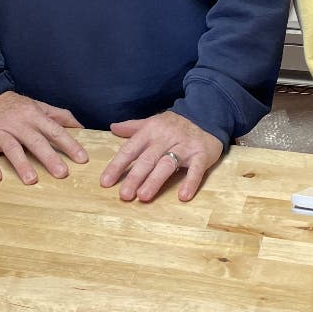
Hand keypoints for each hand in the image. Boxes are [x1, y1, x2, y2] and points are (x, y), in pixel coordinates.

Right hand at [0, 91, 86, 184]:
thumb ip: (60, 116)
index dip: (69, 144)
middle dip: (49, 157)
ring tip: (32, 180)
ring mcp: (0, 132)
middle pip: (36, 141)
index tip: (82, 158)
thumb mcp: (39, 106)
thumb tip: (81, 127)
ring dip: (22, 164)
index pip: (55, 131)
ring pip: (12, 148)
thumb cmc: (17, 107)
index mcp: (34, 116)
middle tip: (62, 173)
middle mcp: (18, 124)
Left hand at [100, 111, 221, 202]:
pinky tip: (183, 196)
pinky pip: (196, 169)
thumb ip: (133, 127)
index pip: (130, 149)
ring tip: (144, 196)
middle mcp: (166, 138)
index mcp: (151, 131)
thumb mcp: (153, 122)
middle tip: (124, 195)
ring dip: (155, 180)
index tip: (105, 183)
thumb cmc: (175, 124)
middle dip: (135, 177)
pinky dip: (190, 182)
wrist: (207, 114)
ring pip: (168, 163)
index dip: (117, 166)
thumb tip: (112, 128)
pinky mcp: (202, 154)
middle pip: (148, 159)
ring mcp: (184, 146)